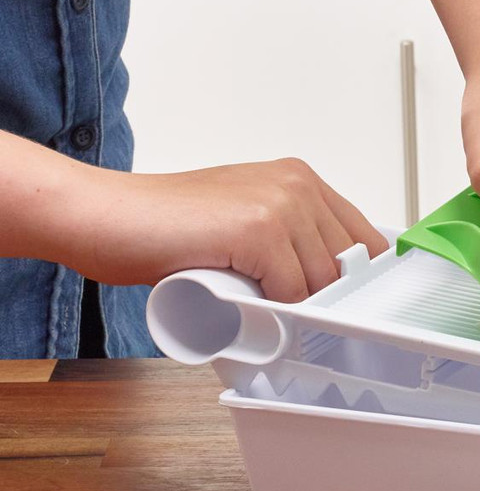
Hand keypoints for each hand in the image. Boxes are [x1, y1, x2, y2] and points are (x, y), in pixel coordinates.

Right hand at [63, 158, 387, 301]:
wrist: (103, 214)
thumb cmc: (164, 226)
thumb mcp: (243, 223)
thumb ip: (288, 243)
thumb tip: (330, 290)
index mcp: (300, 180)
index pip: (366, 241)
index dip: (354, 281)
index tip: (336, 307)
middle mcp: (297, 184)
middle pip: (347, 267)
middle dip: (320, 299)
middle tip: (278, 310)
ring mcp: (281, 203)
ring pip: (321, 284)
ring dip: (292, 305)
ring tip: (250, 297)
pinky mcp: (258, 229)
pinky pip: (291, 292)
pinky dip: (272, 310)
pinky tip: (241, 299)